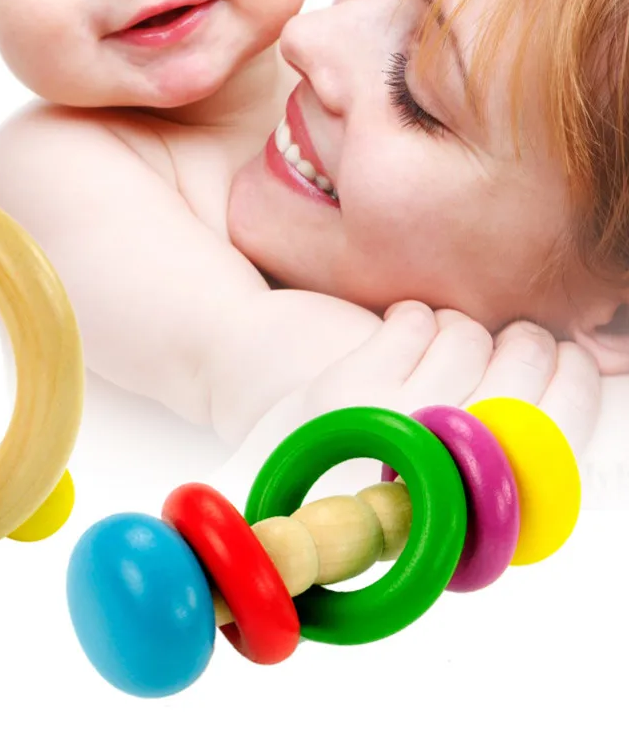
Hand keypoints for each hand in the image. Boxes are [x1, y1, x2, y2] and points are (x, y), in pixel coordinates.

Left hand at [210, 302, 600, 500]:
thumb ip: (491, 452)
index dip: (574, 393)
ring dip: (466, 326)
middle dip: (533, 347)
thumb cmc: (358, 442)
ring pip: (470, 343)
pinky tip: (402, 325)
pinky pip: (418, 322)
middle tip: (517, 337)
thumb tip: (555, 392)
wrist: (256, 403)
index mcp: (460, 517)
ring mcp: (389, 430)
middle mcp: (430, 482)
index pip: (554, 453)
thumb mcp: (426, 475)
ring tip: (443, 335)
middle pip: (523, 388)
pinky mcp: (348, 385)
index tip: (571, 359)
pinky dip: (417, 314)